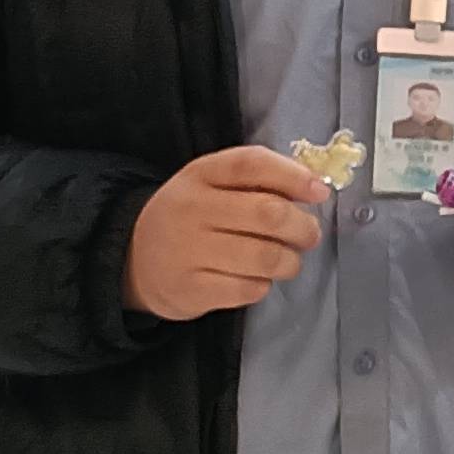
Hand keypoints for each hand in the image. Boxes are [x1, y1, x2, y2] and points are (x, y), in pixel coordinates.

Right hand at [127, 146, 333, 319]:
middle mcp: (191, 209)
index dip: (294, 176)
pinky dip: (263, 285)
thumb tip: (315, 188)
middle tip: (309, 235)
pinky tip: (255, 279)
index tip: (320, 192)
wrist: (133, 259)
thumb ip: (259, 178)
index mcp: (200, 174)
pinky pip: (249, 289)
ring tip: (287, 260)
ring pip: (266, 256)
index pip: (251, 164)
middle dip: (303, 227)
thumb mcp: (213, 185)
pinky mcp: (189, 289)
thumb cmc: (194, 217)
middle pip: (268, 213)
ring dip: (290, 261)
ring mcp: (187, 251)